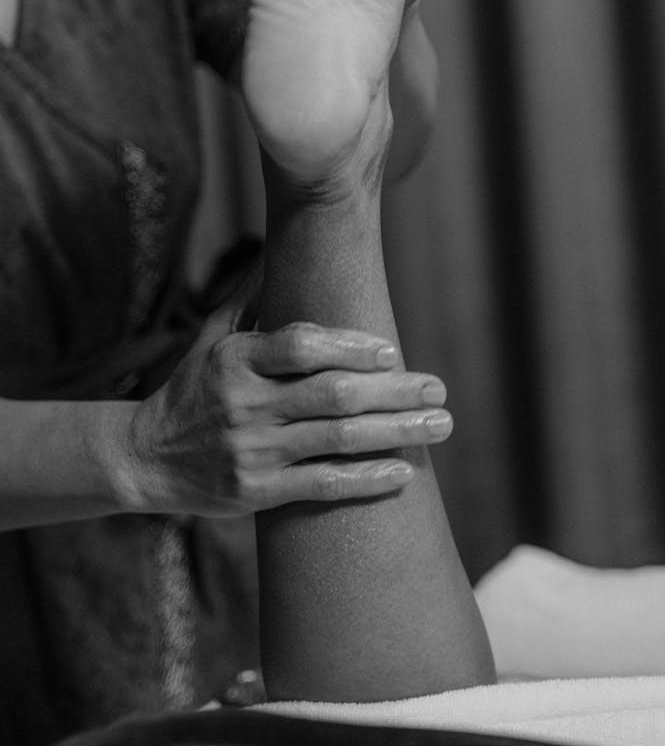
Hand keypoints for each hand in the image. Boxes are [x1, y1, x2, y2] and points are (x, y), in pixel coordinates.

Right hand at [121, 316, 450, 516]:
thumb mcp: (211, 338)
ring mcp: (250, 451)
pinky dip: (365, 479)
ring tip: (439, 425)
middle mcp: (243, 403)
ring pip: (337, 440)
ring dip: (396, 432)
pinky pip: (322, 485)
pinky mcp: (255, 493)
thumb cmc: (192, 389)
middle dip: (394, 392)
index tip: (392, 351)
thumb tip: (279, 251)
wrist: (145, 458)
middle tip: (439, 388)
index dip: (351, 347)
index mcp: (235, 359)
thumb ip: (249, 297)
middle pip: (333, 395)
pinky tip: (402, 472)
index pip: (301, 346)